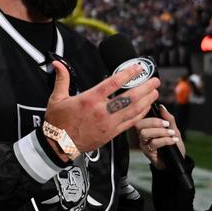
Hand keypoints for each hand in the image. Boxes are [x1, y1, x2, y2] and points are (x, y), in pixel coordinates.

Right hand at [43, 61, 159, 154]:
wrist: (59, 145)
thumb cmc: (58, 122)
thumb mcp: (57, 98)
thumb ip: (61, 79)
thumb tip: (57, 64)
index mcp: (89, 99)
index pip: (113, 83)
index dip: (128, 74)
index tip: (138, 68)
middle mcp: (102, 111)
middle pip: (130, 97)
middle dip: (145, 88)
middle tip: (154, 80)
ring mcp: (108, 123)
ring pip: (133, 110)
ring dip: (147, 100)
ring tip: (155, 92)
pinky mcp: (111, 133)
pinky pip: (130, 123)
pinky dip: (141, 114)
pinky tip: (146, 108)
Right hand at [132, 104, 185, 170]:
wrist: (178, 161)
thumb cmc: (174, 146)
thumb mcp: (174, 130)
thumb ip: (168, 118)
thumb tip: (161, 107)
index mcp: (147, 127)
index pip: (141, 117)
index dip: (147, 112)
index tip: (159, 110)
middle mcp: (143, 135)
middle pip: (139, 124)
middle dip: (154, 122)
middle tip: (166, 124)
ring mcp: (144, 144)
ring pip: (145, 133)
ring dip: (160, 132)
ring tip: (172, 134)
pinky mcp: (148, 152)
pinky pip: (153, 143)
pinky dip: (165, 140)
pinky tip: (173, 140)